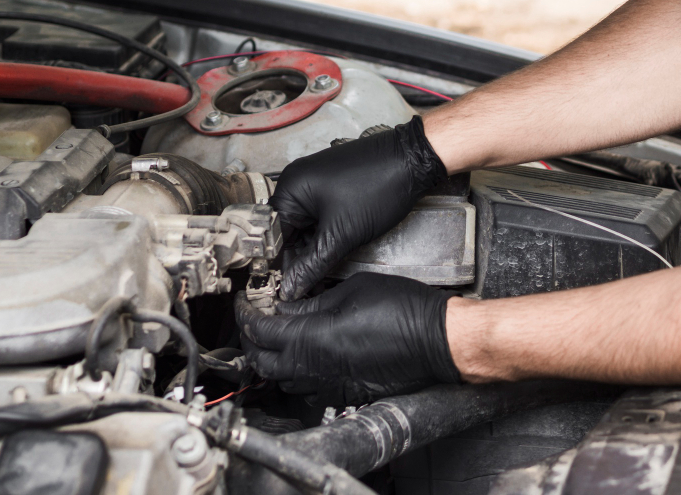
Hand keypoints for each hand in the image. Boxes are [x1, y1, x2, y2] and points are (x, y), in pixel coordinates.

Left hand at [235, 273, 460, 405]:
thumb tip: (286, 306)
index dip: (246, 315)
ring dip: (272, 358)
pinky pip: (308, 386)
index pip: (261, 332)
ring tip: (276, 336)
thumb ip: (312, 303)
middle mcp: (317, 367)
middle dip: (251, 340)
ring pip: (283, 379)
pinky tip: (304, 353)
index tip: (244, 302)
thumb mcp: (352, 290)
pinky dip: (297, 371)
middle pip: (263, 363)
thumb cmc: (403, 309)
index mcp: (313, 339)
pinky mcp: (346, 390)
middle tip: (254, 319)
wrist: (436, 339)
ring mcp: (331, 382)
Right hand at [269, 116, 446, 299]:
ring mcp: (316, 183)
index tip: (286, 289)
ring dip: (314, 249)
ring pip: (306, 227)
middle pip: (288, 232)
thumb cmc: (379, 185)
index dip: (280, 265)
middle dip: (298, 259)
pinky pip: (321, 217)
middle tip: (307, 286)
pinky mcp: (333, 186)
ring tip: (322, 273)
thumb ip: (312, 265)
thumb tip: (291, 287)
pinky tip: (334, 251)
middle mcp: (298, 182)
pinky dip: (326, 235)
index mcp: (290, 189)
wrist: (413, 160)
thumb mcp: (341, 234)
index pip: (273, 237)